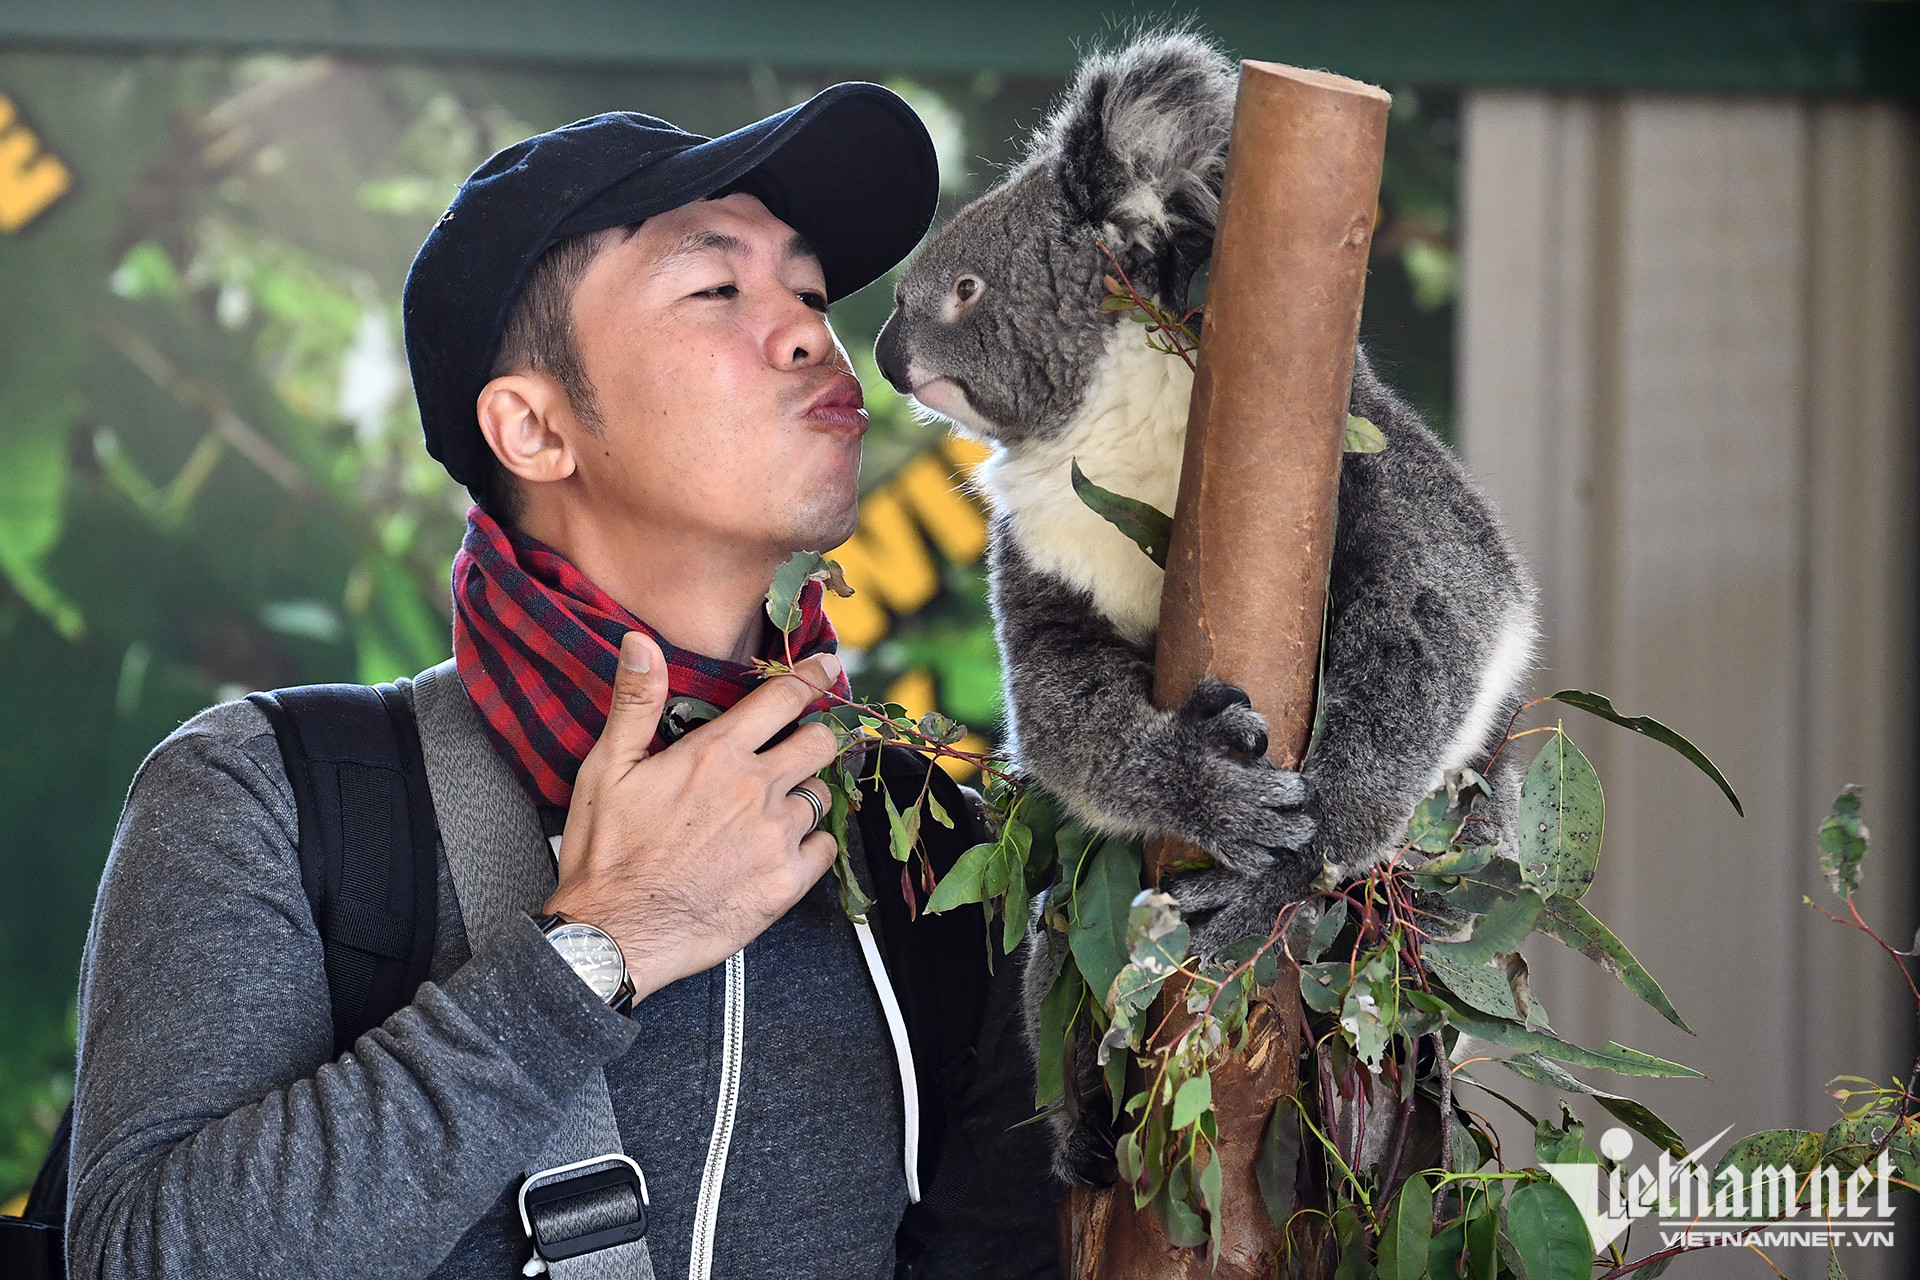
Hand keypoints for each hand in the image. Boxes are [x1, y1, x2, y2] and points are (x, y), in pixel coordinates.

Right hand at [543, 630, 839, 1001]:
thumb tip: (641, 642)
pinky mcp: (786, 882)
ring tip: (777, 805)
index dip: (812, 676)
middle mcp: (757, 790)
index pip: (783, 698)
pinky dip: (812, 843)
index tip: (828, 667)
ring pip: (822, 794)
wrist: (615, 934)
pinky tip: (783, 847)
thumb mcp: (607, 767)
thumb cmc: (607, 853)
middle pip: (820, 742)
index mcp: (717, 755)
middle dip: (816, 735)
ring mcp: (776, 837)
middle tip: (802, 744)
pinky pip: (825, 848)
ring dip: (806, 792)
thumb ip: (635, 701)